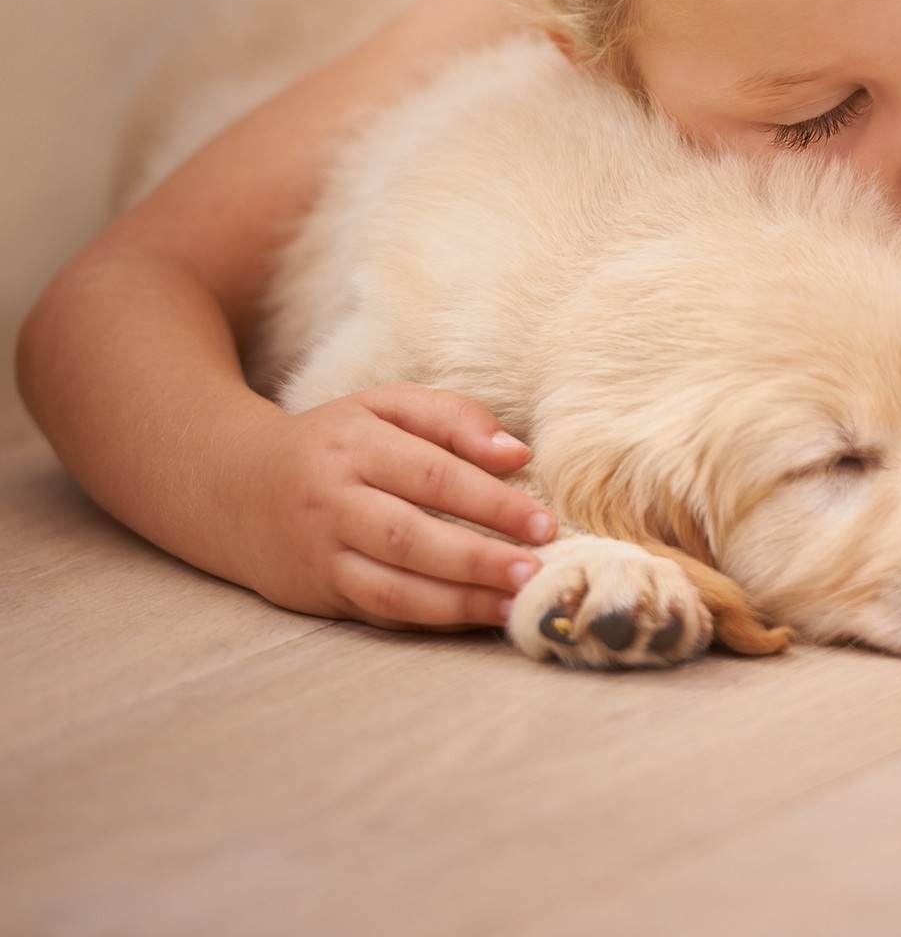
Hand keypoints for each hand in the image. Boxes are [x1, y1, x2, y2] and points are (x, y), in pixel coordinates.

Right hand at [228, 383, 555, 629]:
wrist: (230, 486)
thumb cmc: (333, 443)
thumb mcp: (384, 407)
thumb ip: (452, 418)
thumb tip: (516, 454)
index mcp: (354, 446)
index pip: (432, 474)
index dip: (491, 502)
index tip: (544, 523)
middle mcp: (332, 501)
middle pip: (410, 536)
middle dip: (477, 559)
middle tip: (535, 571)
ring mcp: (322, 553)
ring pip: (391, 587)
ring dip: (458, 602)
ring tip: (514, 605)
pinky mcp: (318, 593)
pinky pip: (380, 612)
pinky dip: (432, 620)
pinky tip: (479, 617)